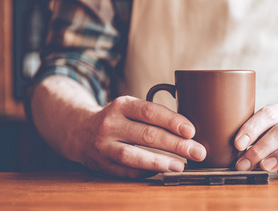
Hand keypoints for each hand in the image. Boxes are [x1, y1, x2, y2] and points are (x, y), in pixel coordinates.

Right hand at [76, 96, 206, 177]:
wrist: (79, 130)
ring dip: (160, 162)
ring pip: (133, 156)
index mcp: (122, 105)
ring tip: (181, 166)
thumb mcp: (130, 106)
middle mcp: (111, 123)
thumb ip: (153, 114)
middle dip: (176, 145)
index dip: (172, 121)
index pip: (150, 112)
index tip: (191, 131)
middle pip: (147, 135)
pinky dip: (145, 172)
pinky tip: (162, 172)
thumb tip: (188, 129)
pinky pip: (126, 171)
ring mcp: (103, 145)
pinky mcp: (101, 164)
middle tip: (198, 152)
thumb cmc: (117, 118)